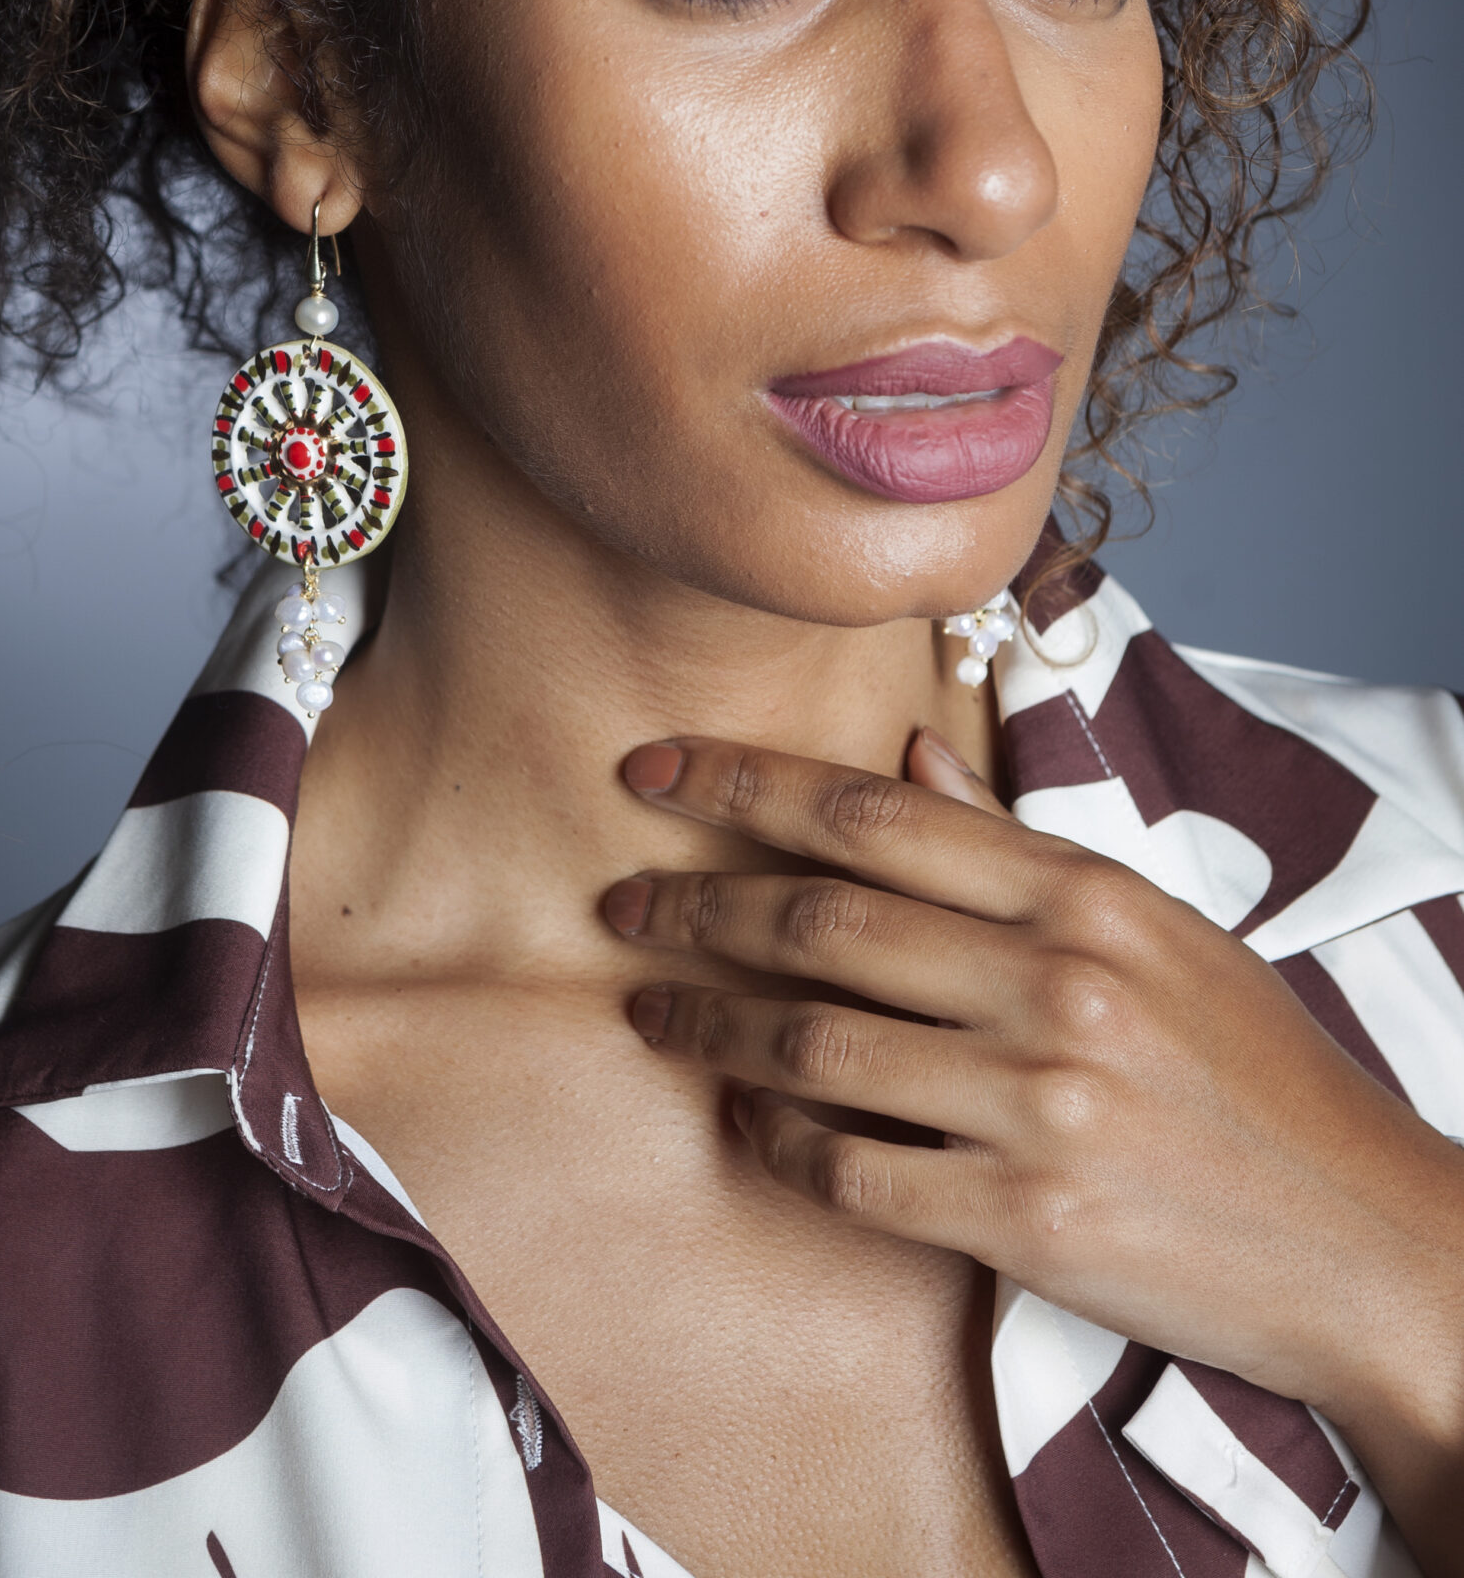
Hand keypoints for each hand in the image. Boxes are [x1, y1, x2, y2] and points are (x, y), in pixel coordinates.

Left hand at [603, 732, 1463, 1565]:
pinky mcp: (1029, 1217)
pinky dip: (777, 1139)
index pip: (873, 811)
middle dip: (693, 904)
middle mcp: (1056, 982)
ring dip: (708, 1023)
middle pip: (818, 917)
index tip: (648, 771)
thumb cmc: (1255, 1074)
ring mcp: (1040, 1101)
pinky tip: (745, 1117)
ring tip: (651, 1010)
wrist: (1367, 1239)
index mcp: (1085, 893)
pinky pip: (851, 1170)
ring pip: (812, 1041)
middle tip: (618, 906)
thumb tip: (908, 747)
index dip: (740, 783)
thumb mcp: (1158, 929)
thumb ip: (1018, 841)